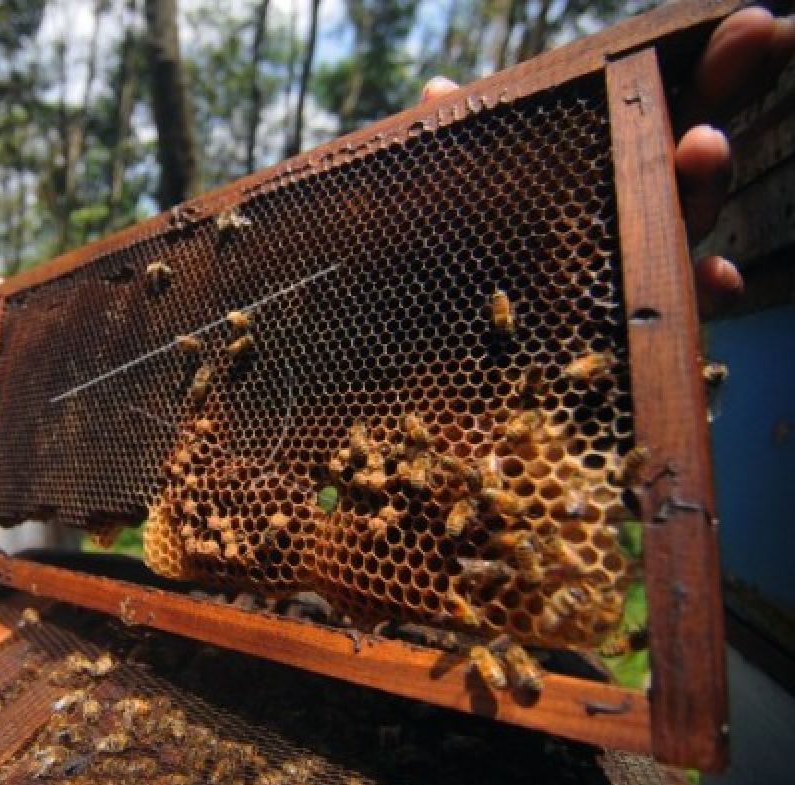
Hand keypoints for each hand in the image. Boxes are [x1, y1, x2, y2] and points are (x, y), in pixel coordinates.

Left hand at [420, 8, 793, 315]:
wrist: (420, 362)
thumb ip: (446, 151)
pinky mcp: (619, 343)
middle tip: (752, 46)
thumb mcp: (436, 202)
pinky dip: (702, 296)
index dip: (701, 71)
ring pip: (682, 225)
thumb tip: (439, 88)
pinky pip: (675, 319)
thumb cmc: (435, 268)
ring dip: (703, 181)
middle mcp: (615, 220)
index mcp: (584, 175)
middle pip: (679, 158)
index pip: (652, 114)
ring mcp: (623, 277)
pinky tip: (716, 274)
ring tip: (705, 144)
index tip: (744, 23)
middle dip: (716, 97)